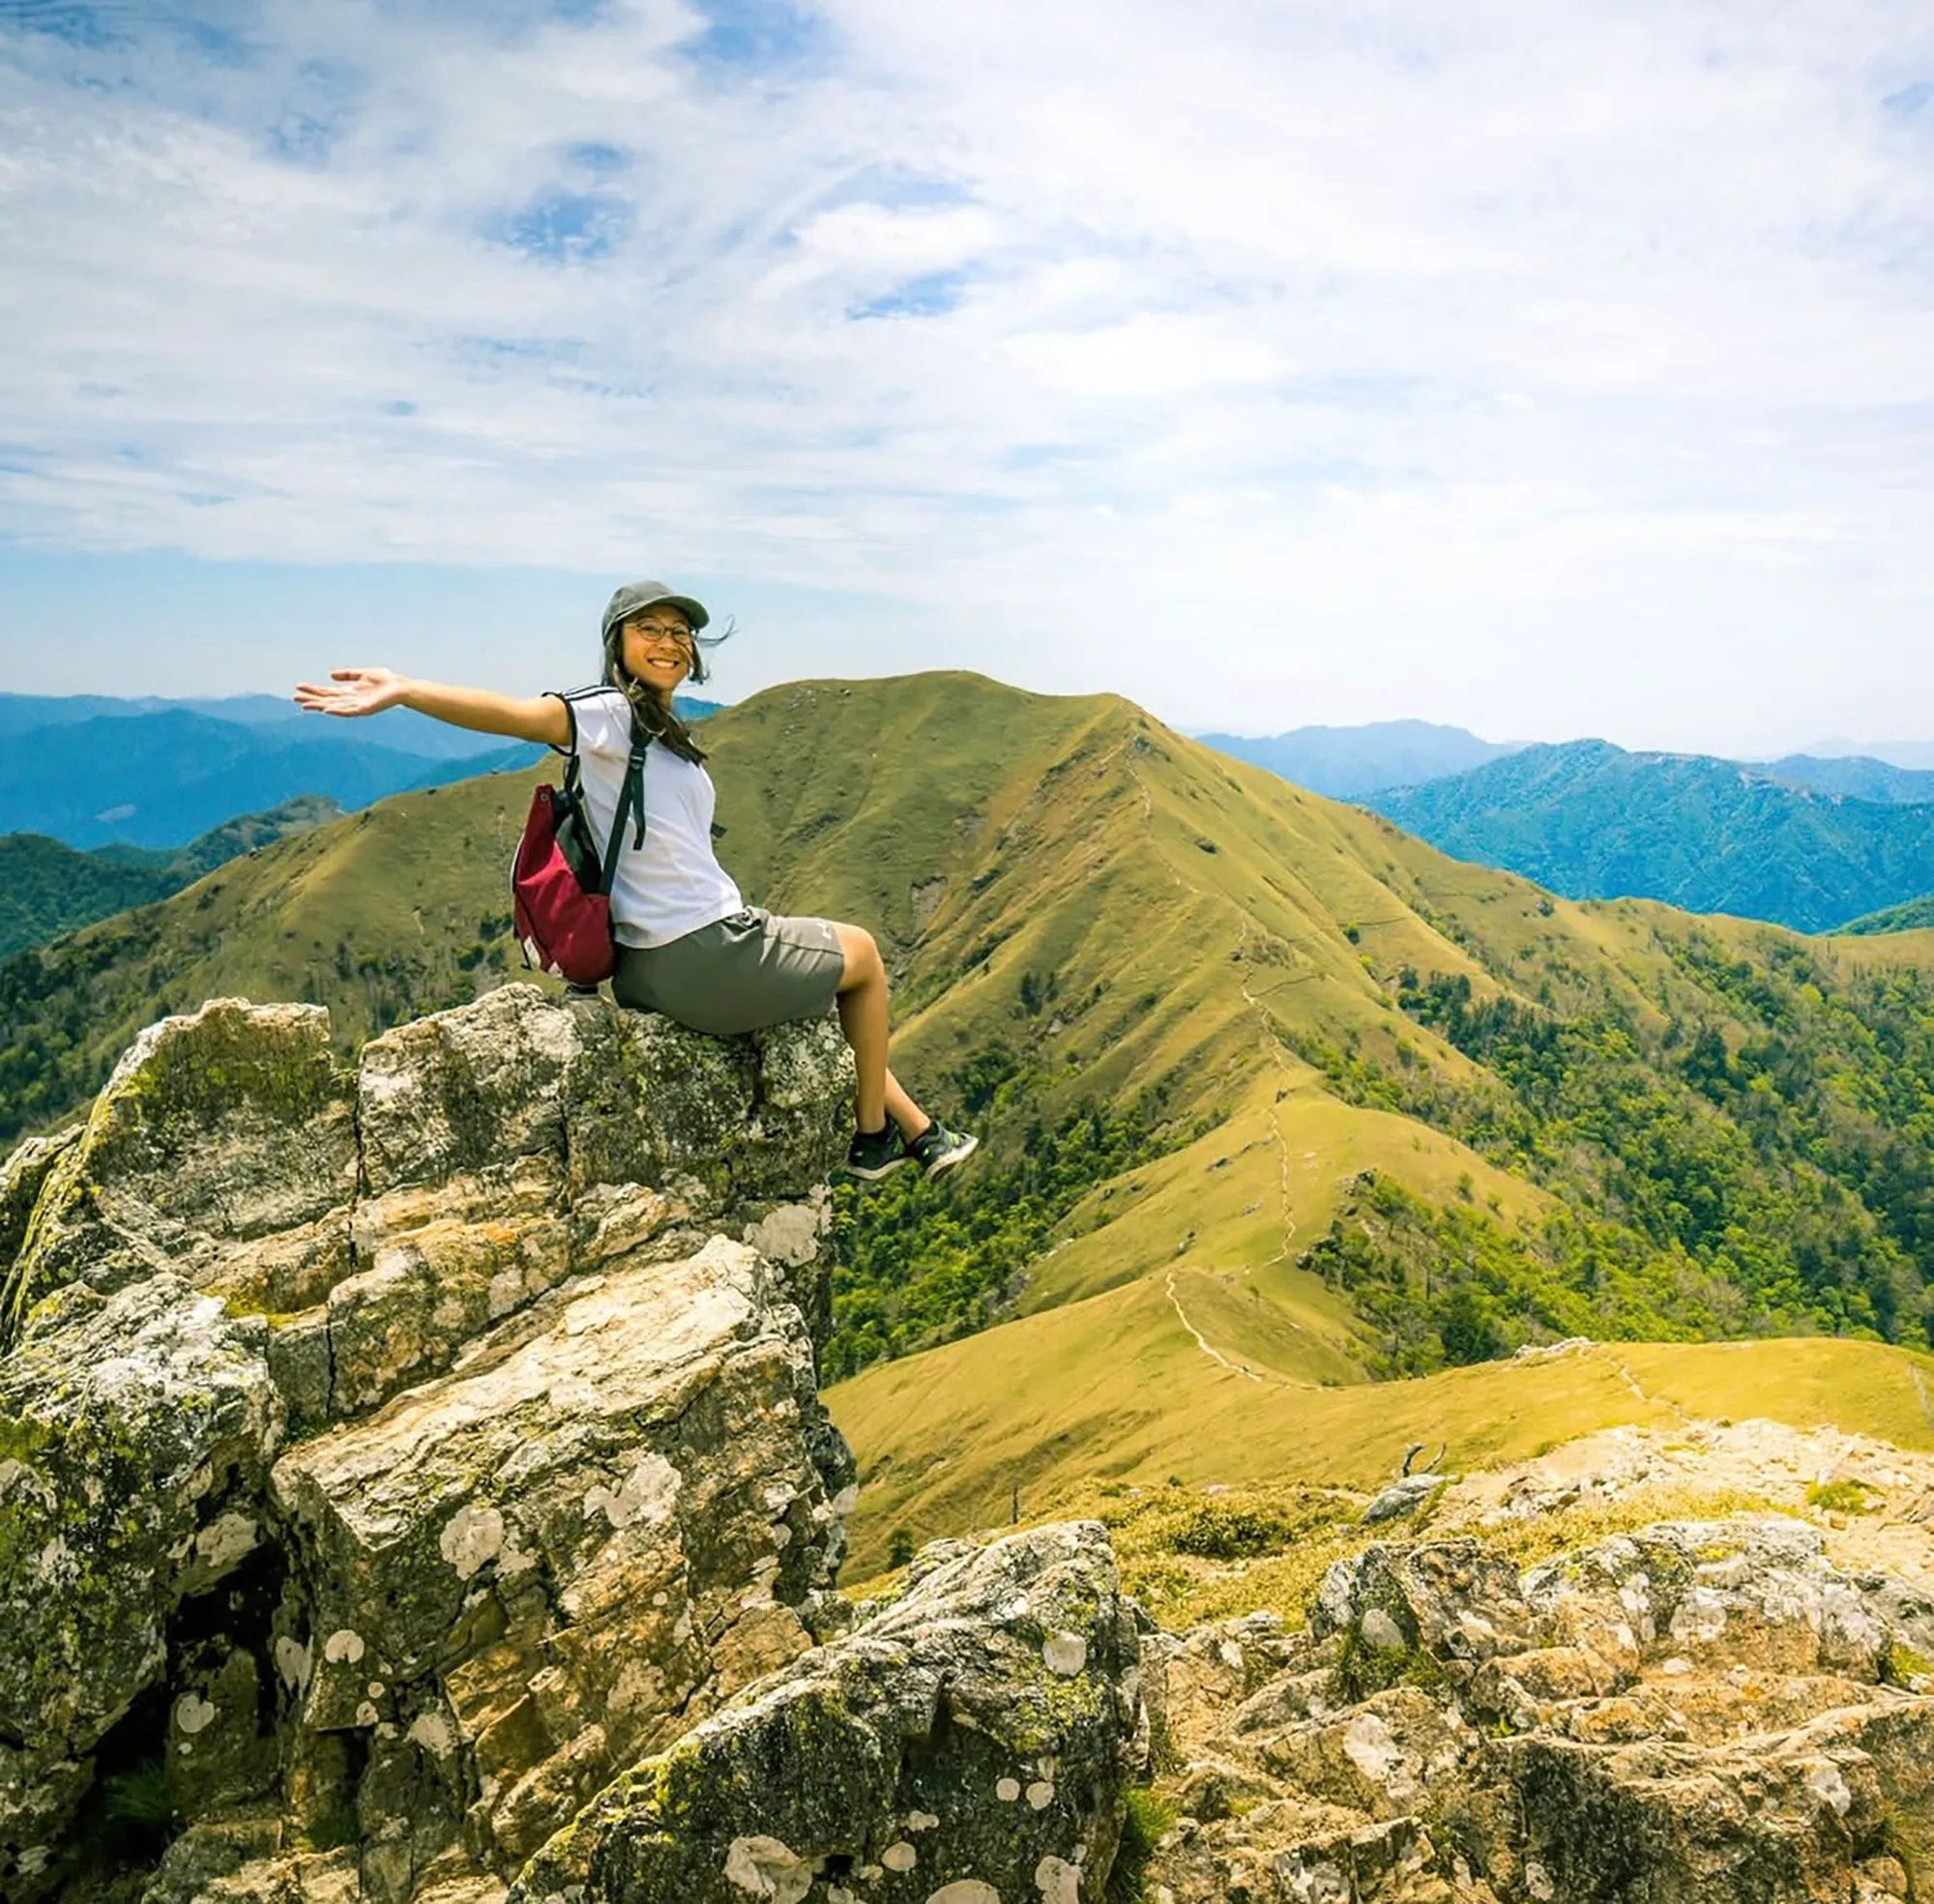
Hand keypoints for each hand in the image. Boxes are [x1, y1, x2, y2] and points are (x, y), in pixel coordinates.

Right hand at [293, 668, 410, 718]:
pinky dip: (336, 710)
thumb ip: (347, 675)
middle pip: (326, 700)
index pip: (327, 692)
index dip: (313, 690)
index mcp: (349, 691)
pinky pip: (348, 711)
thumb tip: (330, 675)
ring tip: (305, 705)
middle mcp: (350, 700)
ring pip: (333, 707)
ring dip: (319, 706)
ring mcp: (356, 706)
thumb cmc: (386, 681)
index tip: (298, 686)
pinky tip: (326, 709)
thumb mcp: (362, 674)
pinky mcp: (364, 709)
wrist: (401, 688)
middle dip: (311, 698)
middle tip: (294, 697)